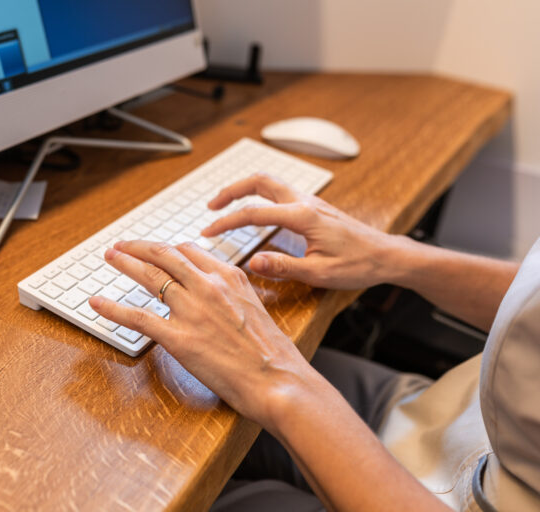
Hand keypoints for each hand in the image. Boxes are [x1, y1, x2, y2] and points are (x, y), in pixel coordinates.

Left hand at [88, 240, 311, 430]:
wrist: (279, 380)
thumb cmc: (272, 354)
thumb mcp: (255, 309)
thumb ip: (232, 295)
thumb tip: (215, 296)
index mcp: (230, 278)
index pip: (189, 252)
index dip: (165, 249)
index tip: (154, 250)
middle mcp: (208, 287)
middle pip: (164, 255)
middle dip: (138, 247)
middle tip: (122, 245)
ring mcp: (191, 311)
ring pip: (148, 276)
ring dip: (124, 263)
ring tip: (110, 257)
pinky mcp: (178, 338)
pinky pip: (137, 317)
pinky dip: (112, 308)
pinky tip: (97, 303)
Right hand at [201, 173, 399, 289]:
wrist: (387, 255)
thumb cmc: (358, 265)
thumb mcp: (319, 274)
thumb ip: (283, 267)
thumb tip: (252, 263)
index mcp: (303, 216)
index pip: (254, 213)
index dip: (226, 222)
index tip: (208, 233)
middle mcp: (305, 202)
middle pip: (259, 182)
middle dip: (231, 191)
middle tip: (211, 206)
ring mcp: (310, 202)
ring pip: (270, 183)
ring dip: (245, 190)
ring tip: (226, 205)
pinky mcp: (314, 207)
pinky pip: (280, 192)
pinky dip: (259, 196)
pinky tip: (255, 212)